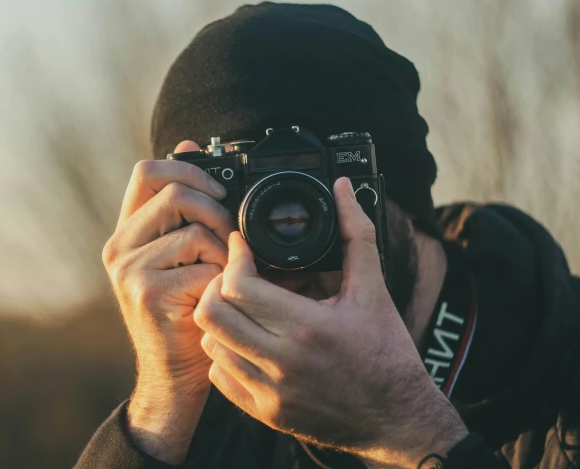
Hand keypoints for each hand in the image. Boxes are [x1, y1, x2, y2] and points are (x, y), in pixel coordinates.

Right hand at [102, 141, 234, 462]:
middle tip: (229, 231)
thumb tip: (190, 143)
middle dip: (215, 206)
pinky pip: (202, 265)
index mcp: (128, 230)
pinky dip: (222, 277)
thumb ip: (183, 207)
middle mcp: (120, 247)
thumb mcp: (179, 254)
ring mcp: (130, 271)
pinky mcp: (148, 294)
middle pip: (173, 192)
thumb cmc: (183, 310)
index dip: (187, 167)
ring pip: (192, 229)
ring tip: (223, 271)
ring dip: (222, 248)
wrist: (173, 372)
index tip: (218, 188)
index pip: (147, 170)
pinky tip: (217, 295)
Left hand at [194, 177, 467, 467]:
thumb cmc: (387, 353)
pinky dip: (225, 352)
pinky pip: (220, 376)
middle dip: (217, 283)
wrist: (397, 419)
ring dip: (220, 318)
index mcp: (309, 327)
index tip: (242, 246)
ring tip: (242, 305)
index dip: (234, 257)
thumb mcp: (374, 290)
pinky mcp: (265, 412)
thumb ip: (356, 234)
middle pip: (212, 313)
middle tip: (235, 274)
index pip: (238, 286)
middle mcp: (284, 362)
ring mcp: (271, 392)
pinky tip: (247, 339)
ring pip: (211, 343)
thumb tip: (343, 189)